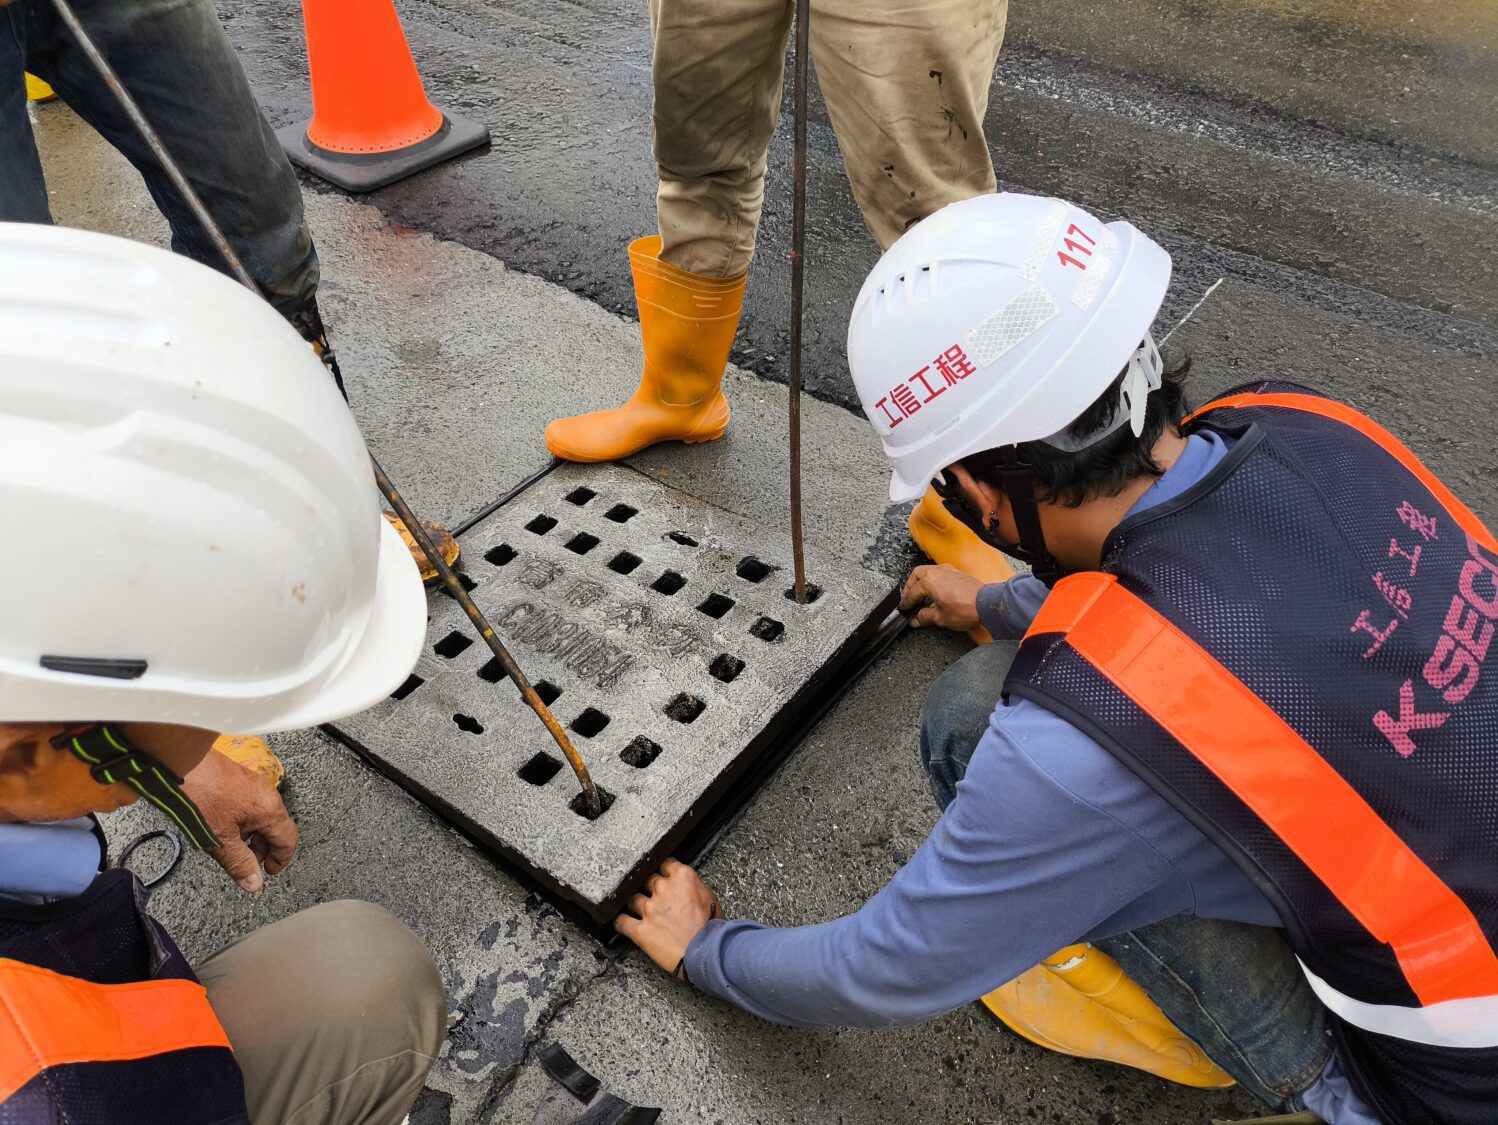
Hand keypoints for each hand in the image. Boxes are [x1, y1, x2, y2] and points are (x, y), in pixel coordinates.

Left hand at [180, 748, 296, 893]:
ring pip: (261, 818)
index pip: (288, 841)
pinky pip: (250, 806)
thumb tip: (255, 883)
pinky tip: (221, 826)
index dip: (280, 861)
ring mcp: (254, 786)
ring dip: (250, 836)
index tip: (267, 872)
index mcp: (270, 811)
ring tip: (228, 846)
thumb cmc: (202, 796)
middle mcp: (267, 796)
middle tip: (245, 864)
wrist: (182, 764)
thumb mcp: (220, 840)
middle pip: (276, 829)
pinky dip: (242, 822)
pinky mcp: (240, 780)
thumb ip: (240, 864)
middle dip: (262, 850)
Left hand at [614, 859, 721, 977]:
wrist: (709, 952)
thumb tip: (685, 888)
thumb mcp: (709, 897)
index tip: (661, 875)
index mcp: (682, 877)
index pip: (664, 863)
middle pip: (646, 879)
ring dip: (635, 904)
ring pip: (632, 899)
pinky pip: (622, 922)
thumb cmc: (712, 927)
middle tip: (653, 897)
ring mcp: (650, 910)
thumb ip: (691, 887)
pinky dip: (619, 922)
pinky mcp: (641, 930)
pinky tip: (620, 921)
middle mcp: (663, 889)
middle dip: (649, 888)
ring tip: (636, 909)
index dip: (662, 870)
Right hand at [899, 564, 982, 632]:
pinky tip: (936, 590)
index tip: (903, 608)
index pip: (912, 592)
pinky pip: (940, 572)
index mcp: (929, 581)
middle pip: (917, 575)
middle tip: (909, 598)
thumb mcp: (941, 617)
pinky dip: (933, 580)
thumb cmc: (967, 608)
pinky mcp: (957, 573)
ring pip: (928, 571)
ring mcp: (948, 570)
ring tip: (921, 594)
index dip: (906, 602)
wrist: (988, 605)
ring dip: (922, 581)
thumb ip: (925, 617)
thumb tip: (916, 619)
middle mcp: (938, 572)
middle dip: (910, 586)